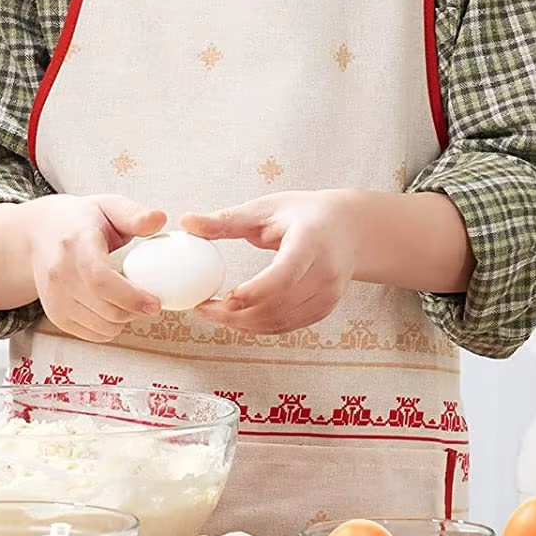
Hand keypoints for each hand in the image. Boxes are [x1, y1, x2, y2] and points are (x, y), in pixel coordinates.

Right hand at [27, 195, 165, 342]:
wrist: (39, 234)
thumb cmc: (80, 219)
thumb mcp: (108, 206)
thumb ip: (134, 214)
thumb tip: (160, 219)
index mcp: (75, 244)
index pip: (100, 280)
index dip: (131, 297)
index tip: (155, 302)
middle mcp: (59, 274)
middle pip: (106, 309)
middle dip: (136, 311)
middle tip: (150, 301)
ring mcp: (54, 297)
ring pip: (102, 327)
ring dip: (125, 320)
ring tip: (130, 299)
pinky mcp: (55, 315)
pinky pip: (93, 334)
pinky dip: (110, 327)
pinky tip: (113, 306)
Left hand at [182, 191, 358, 333]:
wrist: (348, 228)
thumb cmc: (303, 213)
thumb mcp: (265, 209)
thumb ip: (227, 220)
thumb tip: (187, 222)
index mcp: (312, 241)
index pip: (286, 274)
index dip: (256, 291)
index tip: (226, 298)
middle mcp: (326, 272)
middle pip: (279, 304)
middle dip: (237, 313)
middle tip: (203, 309)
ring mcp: (329, 295)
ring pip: (282, 321)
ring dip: (243, 324)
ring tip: (213, 313)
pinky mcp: (325, 309)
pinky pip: (288, 326)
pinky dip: (259, 326)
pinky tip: (237, 318)